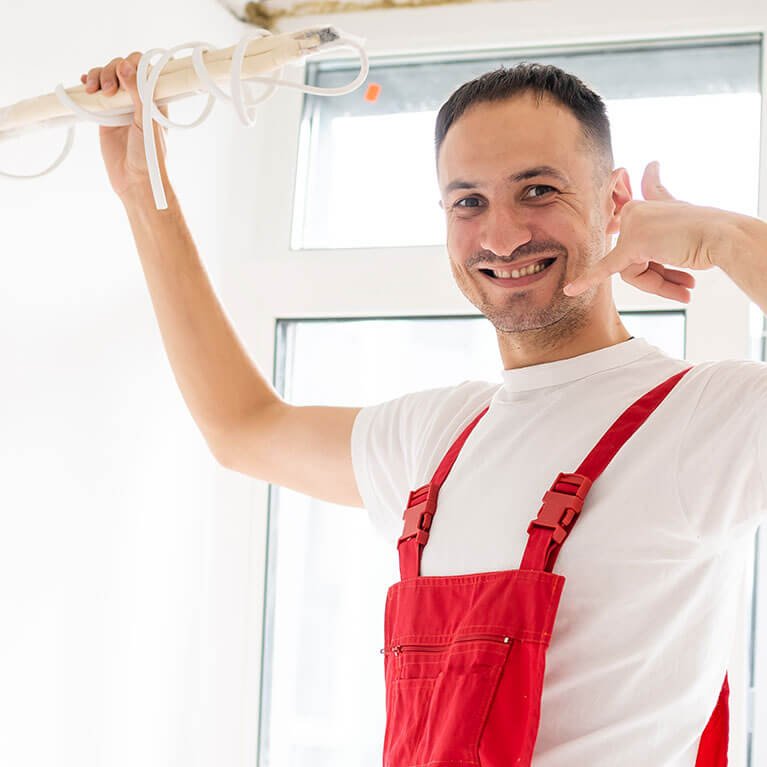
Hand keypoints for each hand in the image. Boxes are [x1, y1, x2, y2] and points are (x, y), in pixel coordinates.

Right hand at [81, 53, 169, 199]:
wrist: (135, 180)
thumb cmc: (149, 155)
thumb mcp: (147, 122)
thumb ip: (138, 94)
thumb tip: (125, 66)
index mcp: (154, 99)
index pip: (144, 68)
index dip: (132, 64)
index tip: (124, 74)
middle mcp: (138, 100)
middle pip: (122, 68)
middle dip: (111, 71)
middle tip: (107, 89)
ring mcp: (120, 107)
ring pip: (107, 77)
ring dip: (97, 76)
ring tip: (94, 90)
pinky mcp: (105, 116)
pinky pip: (95, 94)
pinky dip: (88, 85)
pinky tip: (85, 84)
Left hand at [562, 162, 720, 302]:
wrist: (724, 237)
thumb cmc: (709, 232)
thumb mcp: (682, 211)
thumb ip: (659, 192)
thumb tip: (649, 164)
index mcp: (647, 204)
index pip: (629, 225)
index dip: (628, 229)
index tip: (624, 199)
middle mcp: (637, 211)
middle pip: (632, 256)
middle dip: (658, 275)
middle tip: (686, 284)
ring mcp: (634, 226)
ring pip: (632, 269)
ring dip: (661, 284)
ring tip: (686, 288)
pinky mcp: (633, 246)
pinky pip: (606, 268)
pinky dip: (588, 280)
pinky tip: (570, 290)